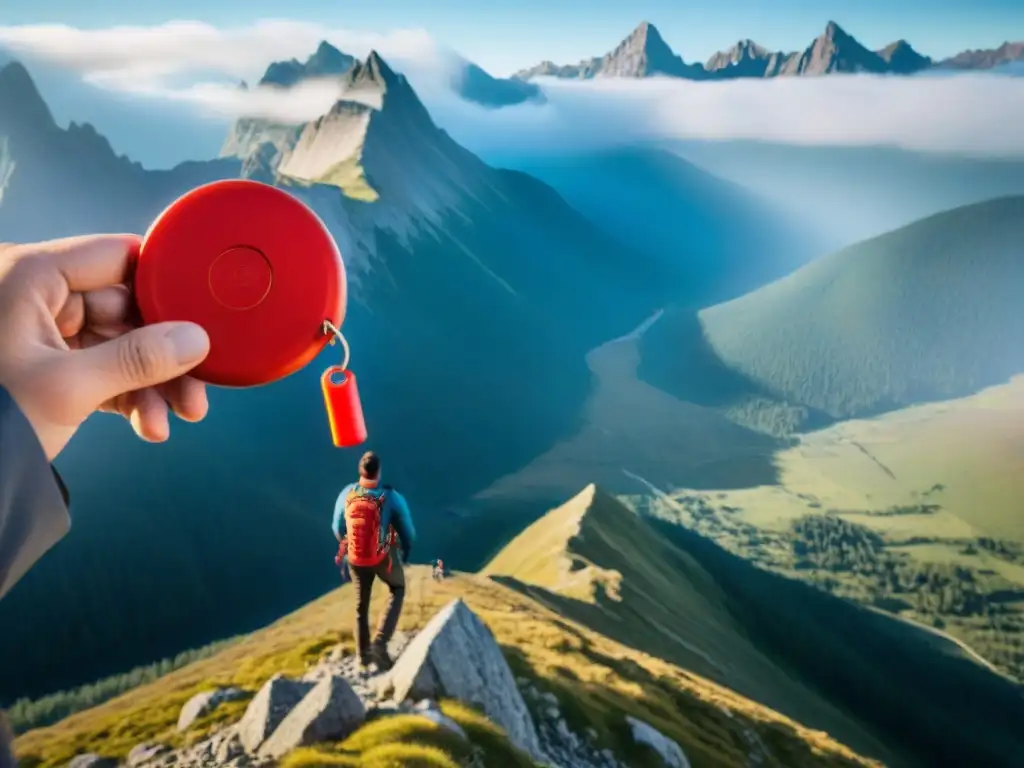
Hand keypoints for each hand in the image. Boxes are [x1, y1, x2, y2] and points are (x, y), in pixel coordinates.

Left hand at [0, 235, 210, 459]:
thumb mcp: (67, 388)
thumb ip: (136, 359)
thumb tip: (196, 340)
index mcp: (32, 276)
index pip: (117, 258)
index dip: (163, 287)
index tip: (202, 316)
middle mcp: (38, 295)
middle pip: (126, 308)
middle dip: (164, 354)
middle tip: (195, 390)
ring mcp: (43, 331)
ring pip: (120, 344)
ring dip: (152, 383)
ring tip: (174, 419)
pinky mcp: (49, 364)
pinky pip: (104, 368)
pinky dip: (129, 395)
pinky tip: (149, 425)